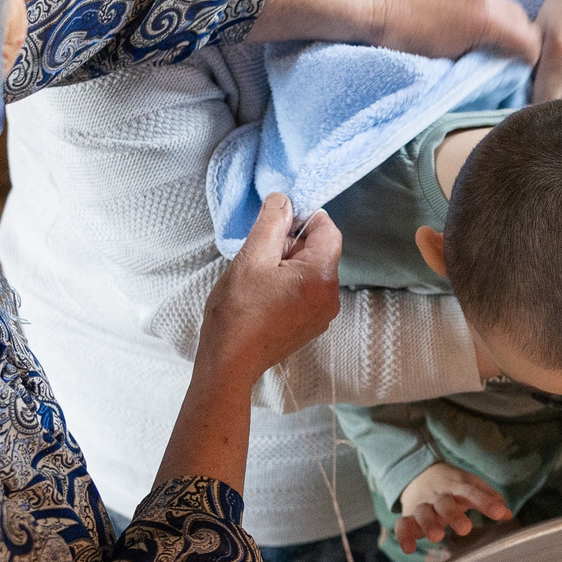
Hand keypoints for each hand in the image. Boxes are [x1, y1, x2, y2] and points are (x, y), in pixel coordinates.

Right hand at [195, 194, 339, 385]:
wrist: (230, 362)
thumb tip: (284, 199)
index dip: (303, 219)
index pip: (328, 229)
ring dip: (288, 264)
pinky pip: (307, 291)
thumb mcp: (251, 258)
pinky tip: (264, 294)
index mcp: (321, 276)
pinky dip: (289, 284)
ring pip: (312, 271)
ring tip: (259, 278)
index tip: (276, 224)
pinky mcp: (311, 325)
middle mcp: (331, 296)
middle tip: (260, 255)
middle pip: (321, 250)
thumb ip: (272, 223)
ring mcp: (323, 314)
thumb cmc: (237, 312)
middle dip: (292, 244)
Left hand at [366, 0, 540, 62]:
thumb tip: (503, 59)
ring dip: (503, 20)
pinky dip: (486, 5)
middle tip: (504, 54)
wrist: (374, 5)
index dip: (528, 59)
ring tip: (486, 36)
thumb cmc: (405, 41)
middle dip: (519, 38)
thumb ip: (486, 56)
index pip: (530, 40)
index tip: (518, 69)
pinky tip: (470, 16)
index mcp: (487, 19)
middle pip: (522, 19)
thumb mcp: (452, 59)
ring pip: (505, 3)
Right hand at [392, 459, 512, 553]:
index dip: (486, 502)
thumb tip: (508, 514)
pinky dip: (403, 535)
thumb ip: (489, 499)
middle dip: (453, 514)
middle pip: (445, 502)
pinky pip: (402, 524)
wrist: (419, 473)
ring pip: (423, 511)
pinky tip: (408, 548)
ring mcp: (422, 505)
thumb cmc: (453, 486)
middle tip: (465, 529)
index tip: (500, 513)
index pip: (472, 492)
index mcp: (457, 487)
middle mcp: (439, 496)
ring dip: (429, 523)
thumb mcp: (471, 485)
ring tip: (437, 537)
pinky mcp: (408, 516)